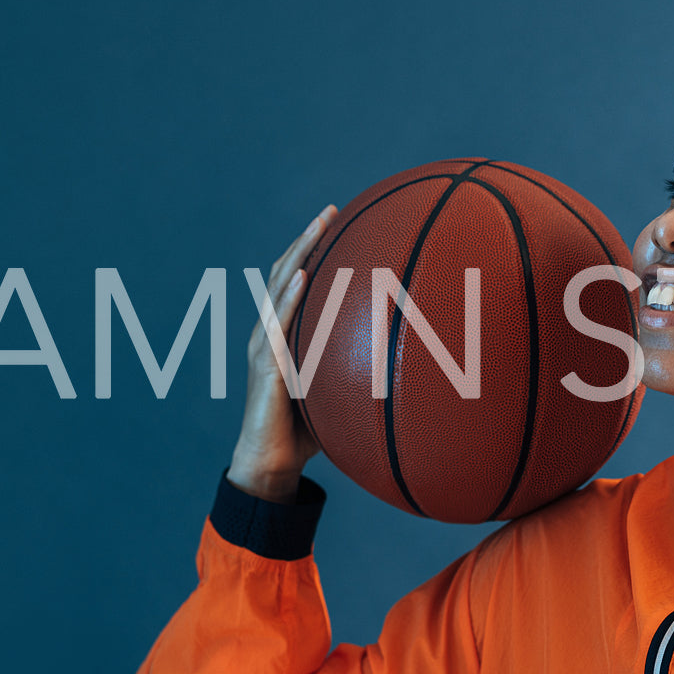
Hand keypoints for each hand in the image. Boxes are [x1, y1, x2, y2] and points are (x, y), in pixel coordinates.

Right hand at [226, 204, 337, 502]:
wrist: (273, 465)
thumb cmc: (307, 432)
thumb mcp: (339, 392)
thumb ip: (361, 372)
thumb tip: (410, 363)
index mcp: (285, 334)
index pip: (295, 281)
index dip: (312, 249)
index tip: (337, 219)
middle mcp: (269, 332)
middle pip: (284, 271)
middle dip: (307, 238)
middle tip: (331, 209)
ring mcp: (263, 345)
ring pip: (278, 288)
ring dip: (299, 253)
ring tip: (318, 225)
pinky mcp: (265, 364)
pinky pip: (277, 324)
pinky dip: (288, 297)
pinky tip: (301, 275)